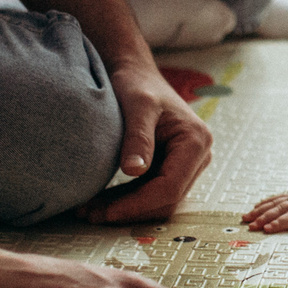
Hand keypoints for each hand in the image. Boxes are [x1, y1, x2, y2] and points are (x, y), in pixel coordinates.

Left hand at [83, 61, 212, 224]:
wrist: (136, 73)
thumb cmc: (137, 83)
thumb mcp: (137, 105)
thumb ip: (138, 137)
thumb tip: (134, 172)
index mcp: (195, 141)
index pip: (169, 188)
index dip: (138, 204)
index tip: (106, 211)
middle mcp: (198, 156)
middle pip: (165, 199)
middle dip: (129, 210)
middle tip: (90, 214)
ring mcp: (187, 164)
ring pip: (158, 201)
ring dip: (126, 209)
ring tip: (90, 211)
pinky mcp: (171, 167)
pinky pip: (151, 193)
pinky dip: (127, 200)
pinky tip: (101, 202)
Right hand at [242, 175, 287, 235]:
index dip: (281, 222)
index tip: (268, 228)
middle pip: (279, 210)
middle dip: (264, 218)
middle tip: (251, 227)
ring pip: (274, 203)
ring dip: (259, 211)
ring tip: (245, 219)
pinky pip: (276, 198)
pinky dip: (264, 203)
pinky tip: (253, 208)